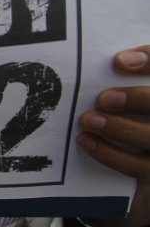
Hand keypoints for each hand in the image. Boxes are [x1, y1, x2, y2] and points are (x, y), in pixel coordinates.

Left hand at [78, 46, 149, 226]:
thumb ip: (136, 70)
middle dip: (139, 100)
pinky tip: (86, 141)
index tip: (120, 61)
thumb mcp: (136, 85)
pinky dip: (110, 155)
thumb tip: (121, 59)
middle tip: (104, 97)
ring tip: (89, 119)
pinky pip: (138, 167)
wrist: (140, 152)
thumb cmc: (133, 108)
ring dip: (121, 129)